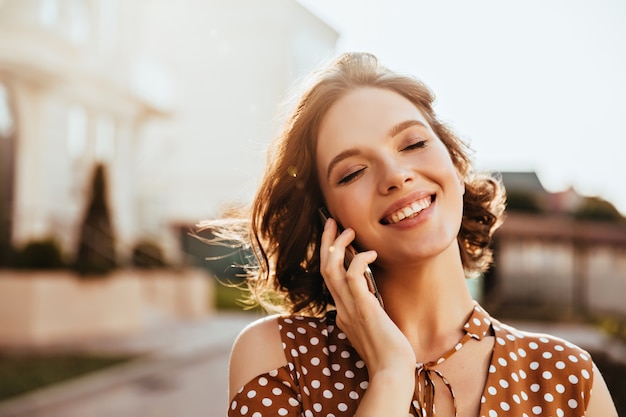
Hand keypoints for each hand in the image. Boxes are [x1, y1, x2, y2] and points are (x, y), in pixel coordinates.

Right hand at [319, 218, 414, 375]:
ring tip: (346, 229)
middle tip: (330, 221)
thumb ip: (367, 312)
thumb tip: (370, 297)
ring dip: (336, 246)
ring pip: (331, 269)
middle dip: (326, 243)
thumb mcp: (373, 328)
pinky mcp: (363, 308)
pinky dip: (358, 260)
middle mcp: (341, 308)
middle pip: (325, 268)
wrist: (392, 372)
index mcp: (342, 313)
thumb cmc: (389, 353)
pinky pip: (353, 276)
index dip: (331, 256)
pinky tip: (370, 253)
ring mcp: (349, 309)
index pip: (330, 279)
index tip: (337, 239)